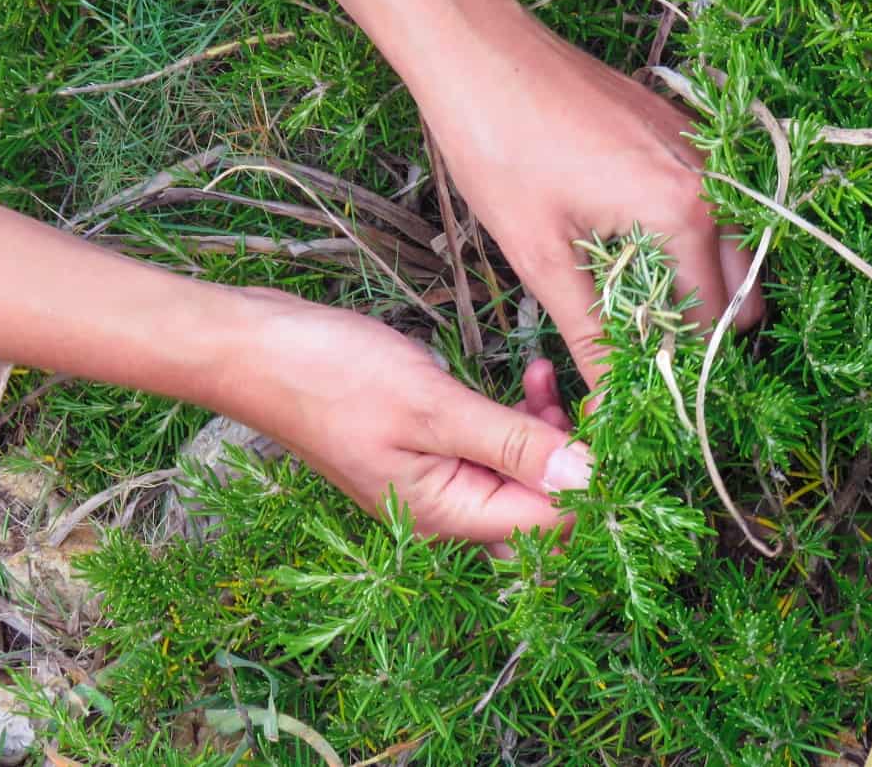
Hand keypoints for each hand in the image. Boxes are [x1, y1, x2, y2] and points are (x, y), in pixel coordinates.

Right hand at [226, 289, 588, 542]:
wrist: (252, 349)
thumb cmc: (330, 376)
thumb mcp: (434, 409)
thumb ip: (513, 444)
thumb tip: (589, 480)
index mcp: (448, 514)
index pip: (550, 524)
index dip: (593, 483)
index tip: (620, 429)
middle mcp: (445, 509)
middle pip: (539, 502)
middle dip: (573, 454)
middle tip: (584, 399)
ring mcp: (435, 477)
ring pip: (519, 468)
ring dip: (545, 428)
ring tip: (547, 377)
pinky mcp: (428, 444)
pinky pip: (492, 444)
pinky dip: (515, 415)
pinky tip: (528, 376)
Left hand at [243, 0, 764, 393]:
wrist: (480, 52)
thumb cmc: (500, 149)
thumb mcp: (541, 257)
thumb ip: (590, 334)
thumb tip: (613, 398)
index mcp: (683, 214)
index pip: (712, 322)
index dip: (678, 366)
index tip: (641, 385)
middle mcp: (711, 181)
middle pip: (737, 289)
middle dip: (695, 328)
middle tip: (634, 346)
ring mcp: (701, 151)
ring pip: (725, 247)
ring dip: (688, 284)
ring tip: (625, 299)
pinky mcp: (680, 133)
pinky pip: (705, 205)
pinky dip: (680, 240)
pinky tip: (623, 244)